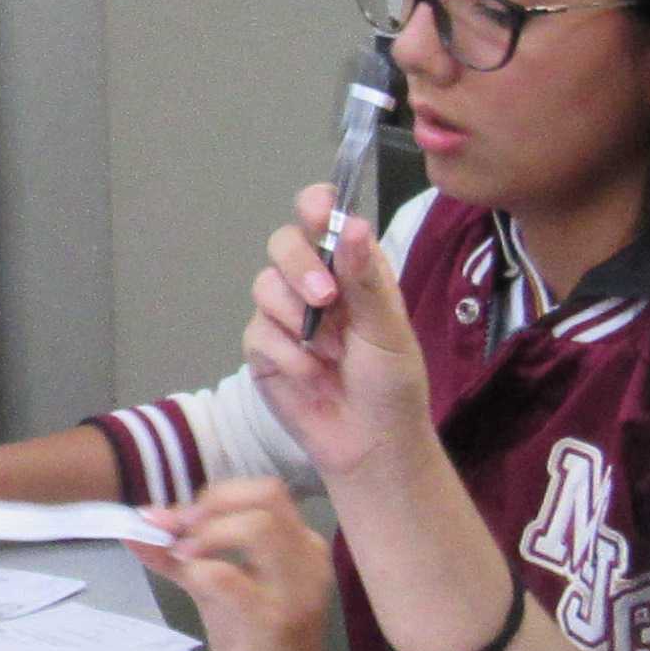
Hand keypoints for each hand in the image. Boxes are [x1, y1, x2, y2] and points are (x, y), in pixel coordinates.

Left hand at [150, 478, 347, 650]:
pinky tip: (186, 578)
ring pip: (259, 527)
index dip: (215, 495)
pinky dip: (201, 569)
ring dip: (208, 533)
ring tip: (181, 556)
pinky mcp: (277, 623)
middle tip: (176, 533)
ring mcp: (297, 590)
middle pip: (267, 496)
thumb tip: (138, 522)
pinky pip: (234, 578)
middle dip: (210, 506)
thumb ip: (183, 557)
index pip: (265, 491)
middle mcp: (308, 559)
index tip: (175, 519)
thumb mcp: (217, 592)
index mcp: (300, 546)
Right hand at [240, 189, 429, 490]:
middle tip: (326, 298)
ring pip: (264, 286)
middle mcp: (315, 283)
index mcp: (352, 268)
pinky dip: (288, 355)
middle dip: (300, 267)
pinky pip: (258, 333)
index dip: (314, 206)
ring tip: (332, 354)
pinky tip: (313, 376)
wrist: (371, 445)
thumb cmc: (392, 385)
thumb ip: (365, 278)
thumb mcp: (388, 329)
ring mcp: (285, 316)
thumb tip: (350, 225)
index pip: (323, 218)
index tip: (318, 212)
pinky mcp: (264, 350)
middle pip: (282, 243)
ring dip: (298, 319)